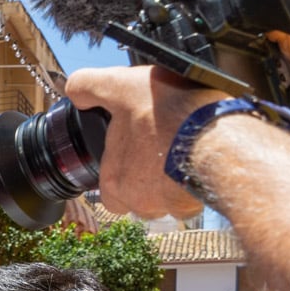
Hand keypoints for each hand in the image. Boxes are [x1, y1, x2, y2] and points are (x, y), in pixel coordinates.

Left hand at [62, 66, 222, 219]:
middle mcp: (139, 201)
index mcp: (114, 181)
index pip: (109, 193)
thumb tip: (75, 92)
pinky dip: (197, 185)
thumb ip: (89, 86)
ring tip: (182, 154)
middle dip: (149, 182)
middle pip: (140, 201)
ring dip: (172, 184)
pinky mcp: (198, 202)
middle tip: (160, 152)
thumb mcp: (120, 85)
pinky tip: (201, 162)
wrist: (214, 133)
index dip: (119, 175)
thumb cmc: (168, 112)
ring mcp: (170, 205)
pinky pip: (194, 201)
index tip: (133, 155)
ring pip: (168, 202)